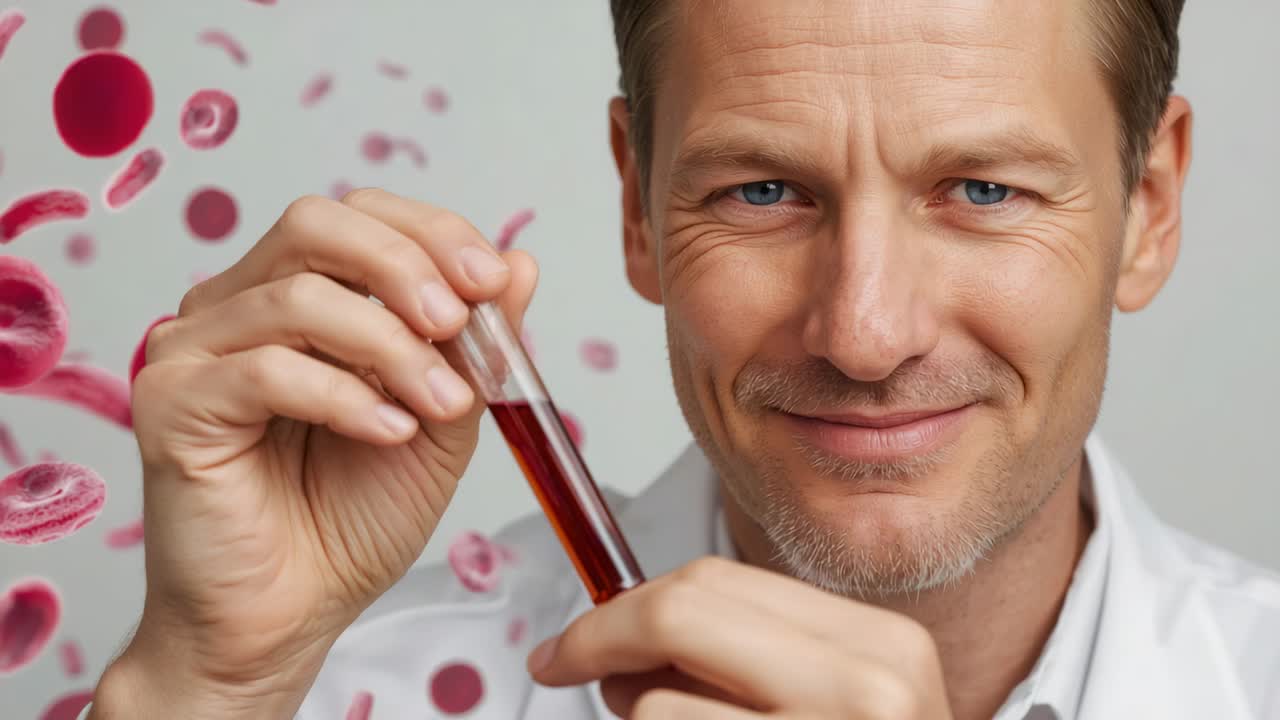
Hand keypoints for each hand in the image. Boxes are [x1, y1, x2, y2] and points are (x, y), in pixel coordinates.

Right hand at [97, 189, 537, 716]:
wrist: (288, 617)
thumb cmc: (351, 520)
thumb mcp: (441, 419)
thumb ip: (474, 343)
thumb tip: (520, 261)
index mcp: (297, 295)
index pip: (359, 216)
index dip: (432, 235)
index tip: (493, 281)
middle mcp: (237, 305)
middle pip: (316, 224)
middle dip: (405, 265)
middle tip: (461, 322)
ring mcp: (196, 349)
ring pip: (298, 296)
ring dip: (391, 348)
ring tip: (442, 408)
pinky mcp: (172, 403)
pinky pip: (265, 369)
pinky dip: (344, 396)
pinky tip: (388, 432)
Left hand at [527, 557, 952, 719]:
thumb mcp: (841, 698)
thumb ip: (749, 651)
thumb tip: (624, 637)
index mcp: (880, 646)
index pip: (714, 582)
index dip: (625, 604)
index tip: (581, 633)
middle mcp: (864, 691)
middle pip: (678, 615)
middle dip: (599, 636)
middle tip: (565, 662)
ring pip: (658, 706)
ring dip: (638, 718)